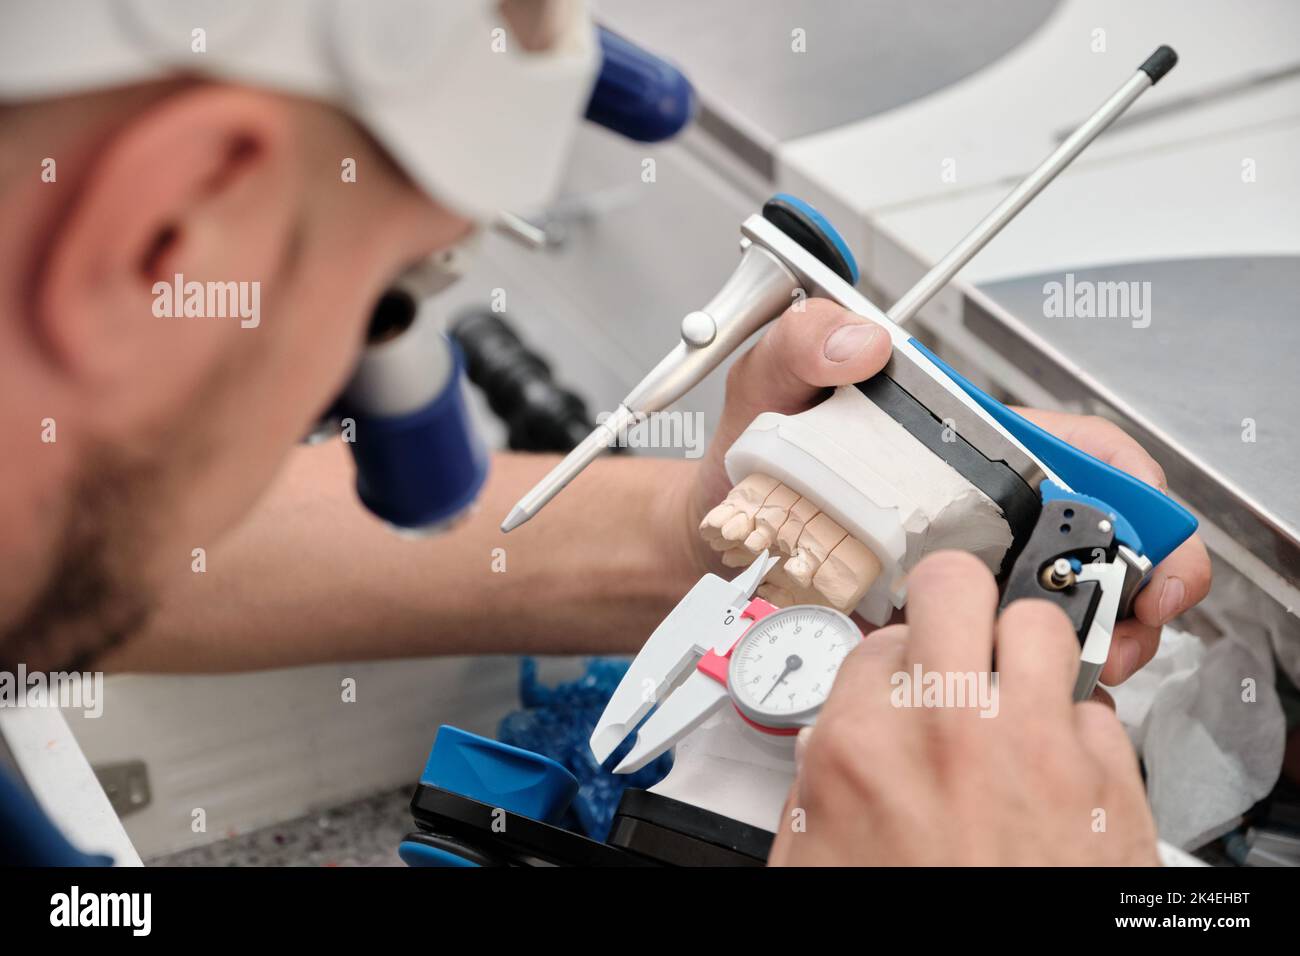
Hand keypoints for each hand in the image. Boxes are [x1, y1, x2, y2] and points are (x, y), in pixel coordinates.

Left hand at [664, 297, 1209, 684]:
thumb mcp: (769, 383)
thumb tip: (859, 343)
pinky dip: (1029, 667)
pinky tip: (1012, 683)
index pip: (1085, 453)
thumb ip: (803, 343)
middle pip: (1101, 533)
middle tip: (1126, 631)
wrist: (708, 533)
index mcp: (970, 438)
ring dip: (1098, 633)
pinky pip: (1004, 642)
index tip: (1148, 547)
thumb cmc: (751, 452)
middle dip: (1139, 583)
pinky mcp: (938, 616)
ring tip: (1087, 666)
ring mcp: (965, 561)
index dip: (1139, 497)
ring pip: (1068, 595)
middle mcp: (982, 499)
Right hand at [768, 551, 1159, 865]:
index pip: (875, 639)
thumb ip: (821, 776)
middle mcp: (949, 728)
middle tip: (957, 632)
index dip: (891, 658)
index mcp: (862, 746)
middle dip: (953, 603)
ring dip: (1024, 656)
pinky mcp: (1110, 782)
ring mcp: (1036, 748)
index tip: (903, 670)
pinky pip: (1097, 712)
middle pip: (955, 586)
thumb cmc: (905, 914)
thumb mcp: (813, 855)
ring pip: (1039, 627)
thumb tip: (837, 733)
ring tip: (1014, 696)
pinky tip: (1056, 769)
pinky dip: (1077, 732)